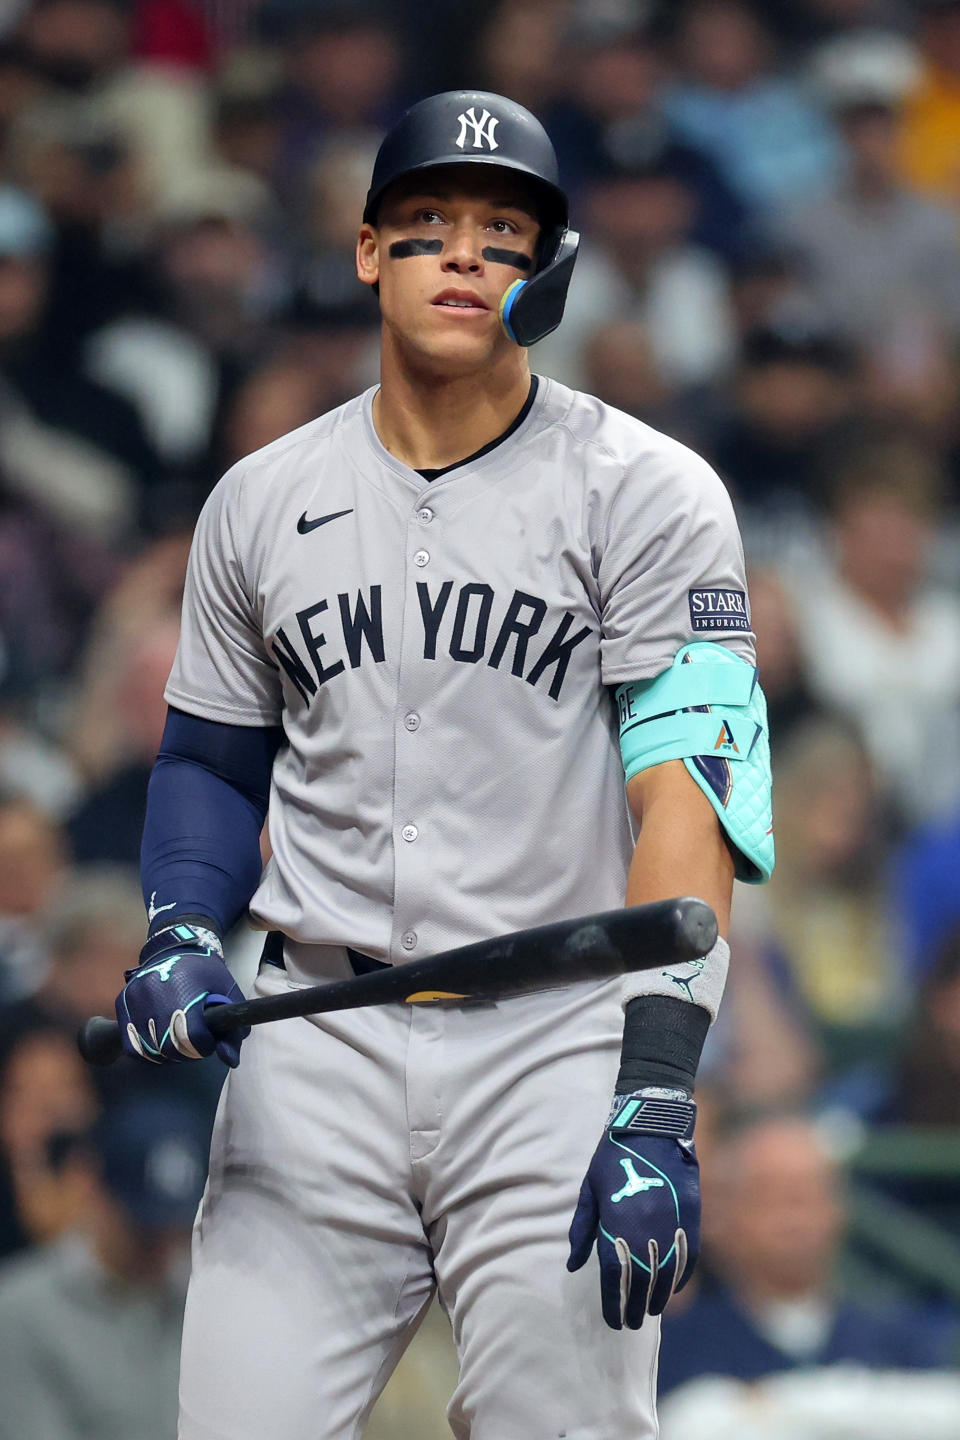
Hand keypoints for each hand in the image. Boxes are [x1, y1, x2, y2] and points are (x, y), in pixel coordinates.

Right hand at [116, 920, 248, 1066]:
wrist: (175, 948)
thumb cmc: (205, 973)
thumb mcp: (228, 995)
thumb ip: (232, 1030)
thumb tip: (230, 1060)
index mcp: (184, 990)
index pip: (192, 1038)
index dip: (204, 1046)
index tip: (208, 1040)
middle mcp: (154, 994)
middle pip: (169, 1048)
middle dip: (187, 1052)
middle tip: (194, 1042)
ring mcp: (134, 999)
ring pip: (149, 1051)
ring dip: (166, 1054)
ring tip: (178, 1040)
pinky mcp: (122, 1003)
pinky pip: (131, 1045)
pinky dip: (147, 1051)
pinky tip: (160, 1043)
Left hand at [567, 1088, 698, 1328]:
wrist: (652, 1126)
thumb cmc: (613, 1157)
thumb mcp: (590, 1189)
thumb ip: (583, 1229)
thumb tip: (573, 1265)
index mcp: (616, 1222)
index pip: (613, 1275)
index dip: (612, 1302)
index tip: (612, 1321)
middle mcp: (645, 1228)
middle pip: (640, 1281)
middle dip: (635, 1306)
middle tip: (631, 1324)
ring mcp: (671, 1223)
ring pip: (666, 1273)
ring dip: (658, 1297)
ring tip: (651, 1311)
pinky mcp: (691, 1217)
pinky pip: (687, 1256)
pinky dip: (680, 1276)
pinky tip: (672, 1290)